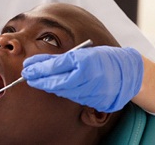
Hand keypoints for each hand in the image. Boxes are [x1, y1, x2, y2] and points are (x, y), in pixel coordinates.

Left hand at [21, 46, 143, 111]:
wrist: (128, 73)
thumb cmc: (104, 59)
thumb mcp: (82, 53)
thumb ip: (61, 59)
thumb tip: (38, 62)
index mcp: (85, 64)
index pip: (56, 68)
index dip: (39, 68)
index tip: (26, 68)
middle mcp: (88, 80)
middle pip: (56, 82)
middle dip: (39, 79)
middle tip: (26, 76)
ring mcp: (92, 93)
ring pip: (63, 91)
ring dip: (48, 86)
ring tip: (36, 80)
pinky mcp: (94, 102)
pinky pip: (72, 96)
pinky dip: (61, 91)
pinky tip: (54, 86)